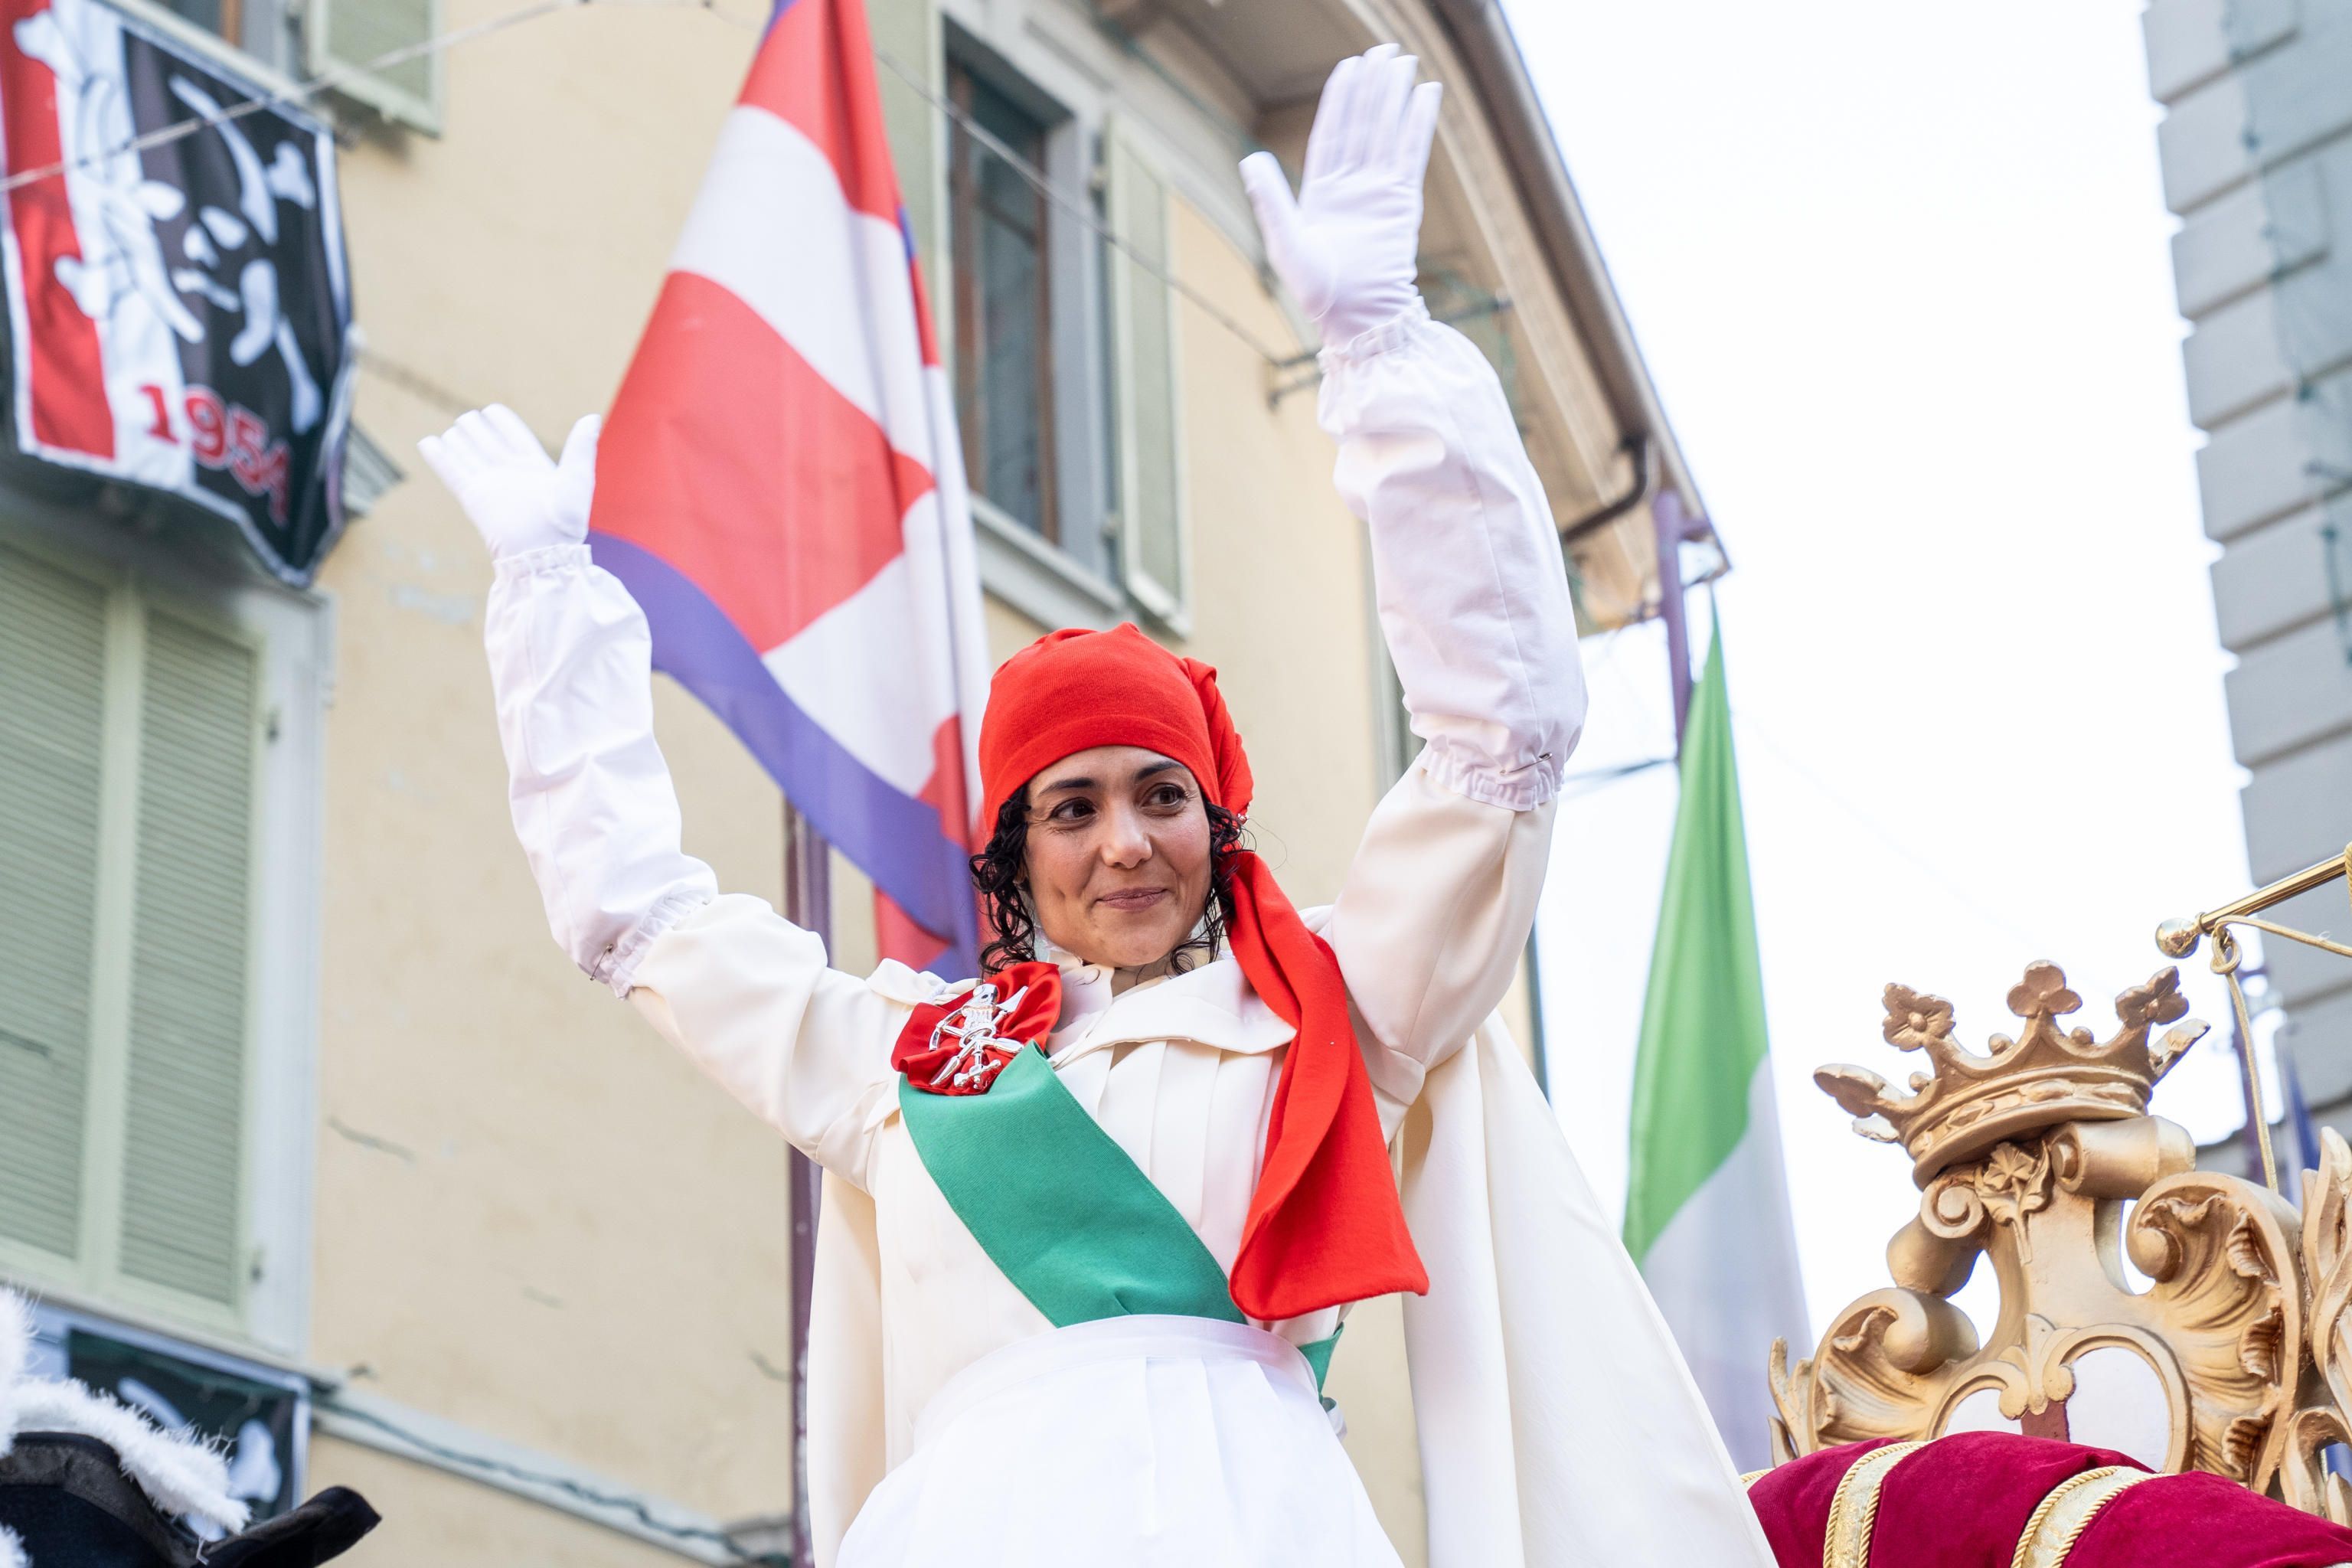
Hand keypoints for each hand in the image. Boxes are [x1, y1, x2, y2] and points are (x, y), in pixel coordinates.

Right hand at [417, 405, 600, 559]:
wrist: (542, 554)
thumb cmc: (565, 522)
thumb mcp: (577, 478)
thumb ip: (581, 447)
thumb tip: (592, 417)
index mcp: (536, 469)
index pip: (516, 438)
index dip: (503, 424)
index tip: (492, 410)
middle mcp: (511, 476)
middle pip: (489, 446)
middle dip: (477, 431)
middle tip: (466, 418)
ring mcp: (491, 486)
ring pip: (469, 457)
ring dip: (459, 443)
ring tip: (451, 430)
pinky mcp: (473, 498)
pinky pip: (452, 472)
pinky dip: (440, 458)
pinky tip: (428, 442)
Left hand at [1240, 44, 1440, 351]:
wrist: (1356, 322)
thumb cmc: (1318, 295)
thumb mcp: (1286, 244)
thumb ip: (1271, 200)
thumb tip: (1249, 158)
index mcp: (1321, 194)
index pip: (1331, 134)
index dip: (1340, 100)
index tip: (1349, 67)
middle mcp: (1352, 189)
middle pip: (1363, 125)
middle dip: (1372, 88)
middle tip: (1384, 50)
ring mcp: (1380, 194)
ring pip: (1388, 132)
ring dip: (1395, 96)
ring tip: (1405, 60)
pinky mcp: (1403, 204)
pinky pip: (1412, 154)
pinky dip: (1419, 123)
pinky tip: (1427, 93)